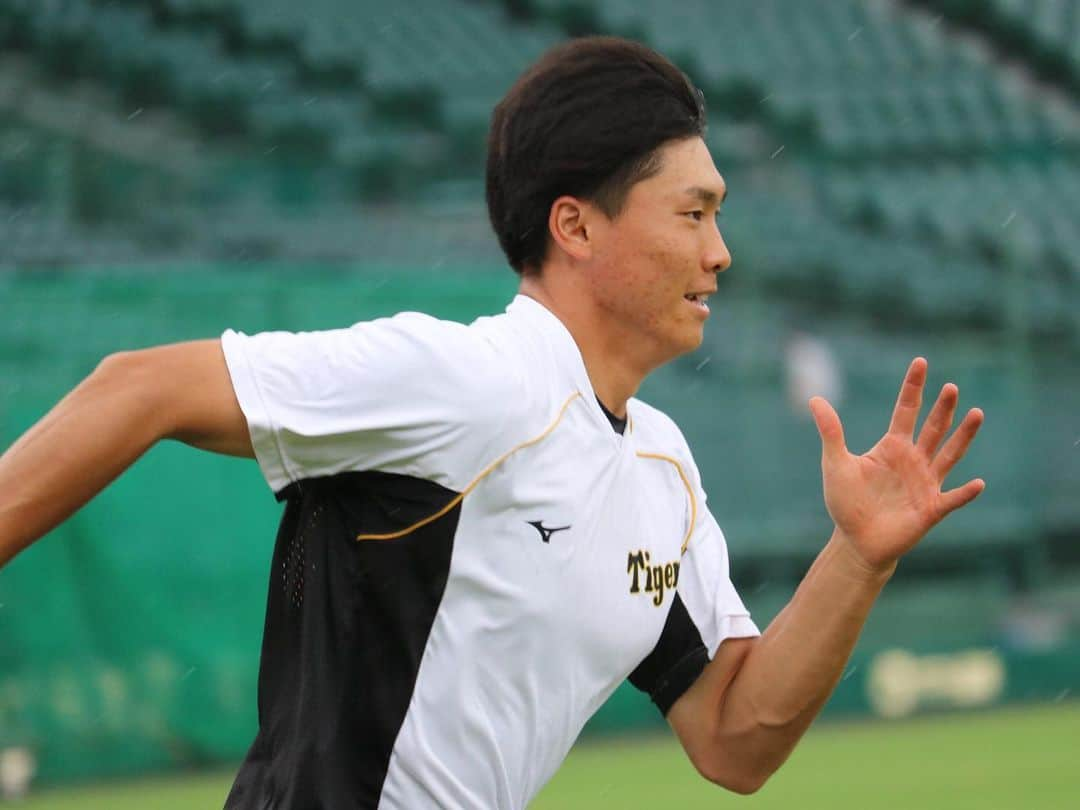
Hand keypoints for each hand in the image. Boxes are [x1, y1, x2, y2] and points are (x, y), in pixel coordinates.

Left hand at [808, 357, 984, 571]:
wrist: (857, 541)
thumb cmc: (847, 502)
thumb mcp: (835, 464)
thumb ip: (831, 432)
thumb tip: (814, 398)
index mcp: (892, 447)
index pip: (906, 410)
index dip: (913, 387)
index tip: (921, 362)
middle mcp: (914, 460)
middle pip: (932, 428)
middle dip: (942, 408)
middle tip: (951, 387)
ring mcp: (926, 483)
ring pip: (949, 455)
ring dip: (963, 436)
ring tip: (976, 414)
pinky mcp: (931, 509)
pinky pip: (952, 498)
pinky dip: (964, 492)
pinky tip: (977, 483)